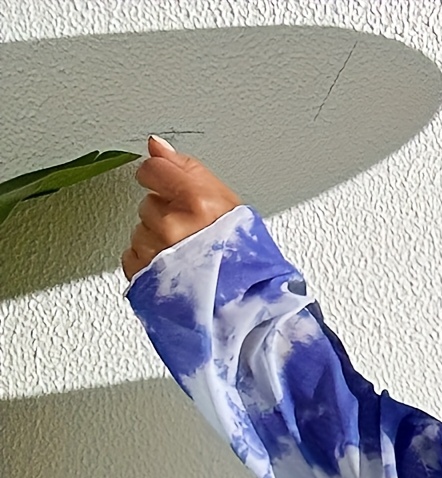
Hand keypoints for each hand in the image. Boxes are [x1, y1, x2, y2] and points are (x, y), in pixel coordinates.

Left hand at [121, 135, 240, 281]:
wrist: (246, 306)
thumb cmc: (243, 260)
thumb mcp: (227, 204)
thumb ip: (187, 170)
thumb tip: (156, 146)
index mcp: (196, 202)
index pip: (153, 169)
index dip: (160, 178)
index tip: (168, 188)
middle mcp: (172, 227)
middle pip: (148, 203)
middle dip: (164, 215)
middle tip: (191, 235)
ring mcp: (156, 254)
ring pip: (139, 231)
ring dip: (156, 241)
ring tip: (184, 256)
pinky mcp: (145, 278)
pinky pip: (132, 257)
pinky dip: (148, 263)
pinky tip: (172, 270)